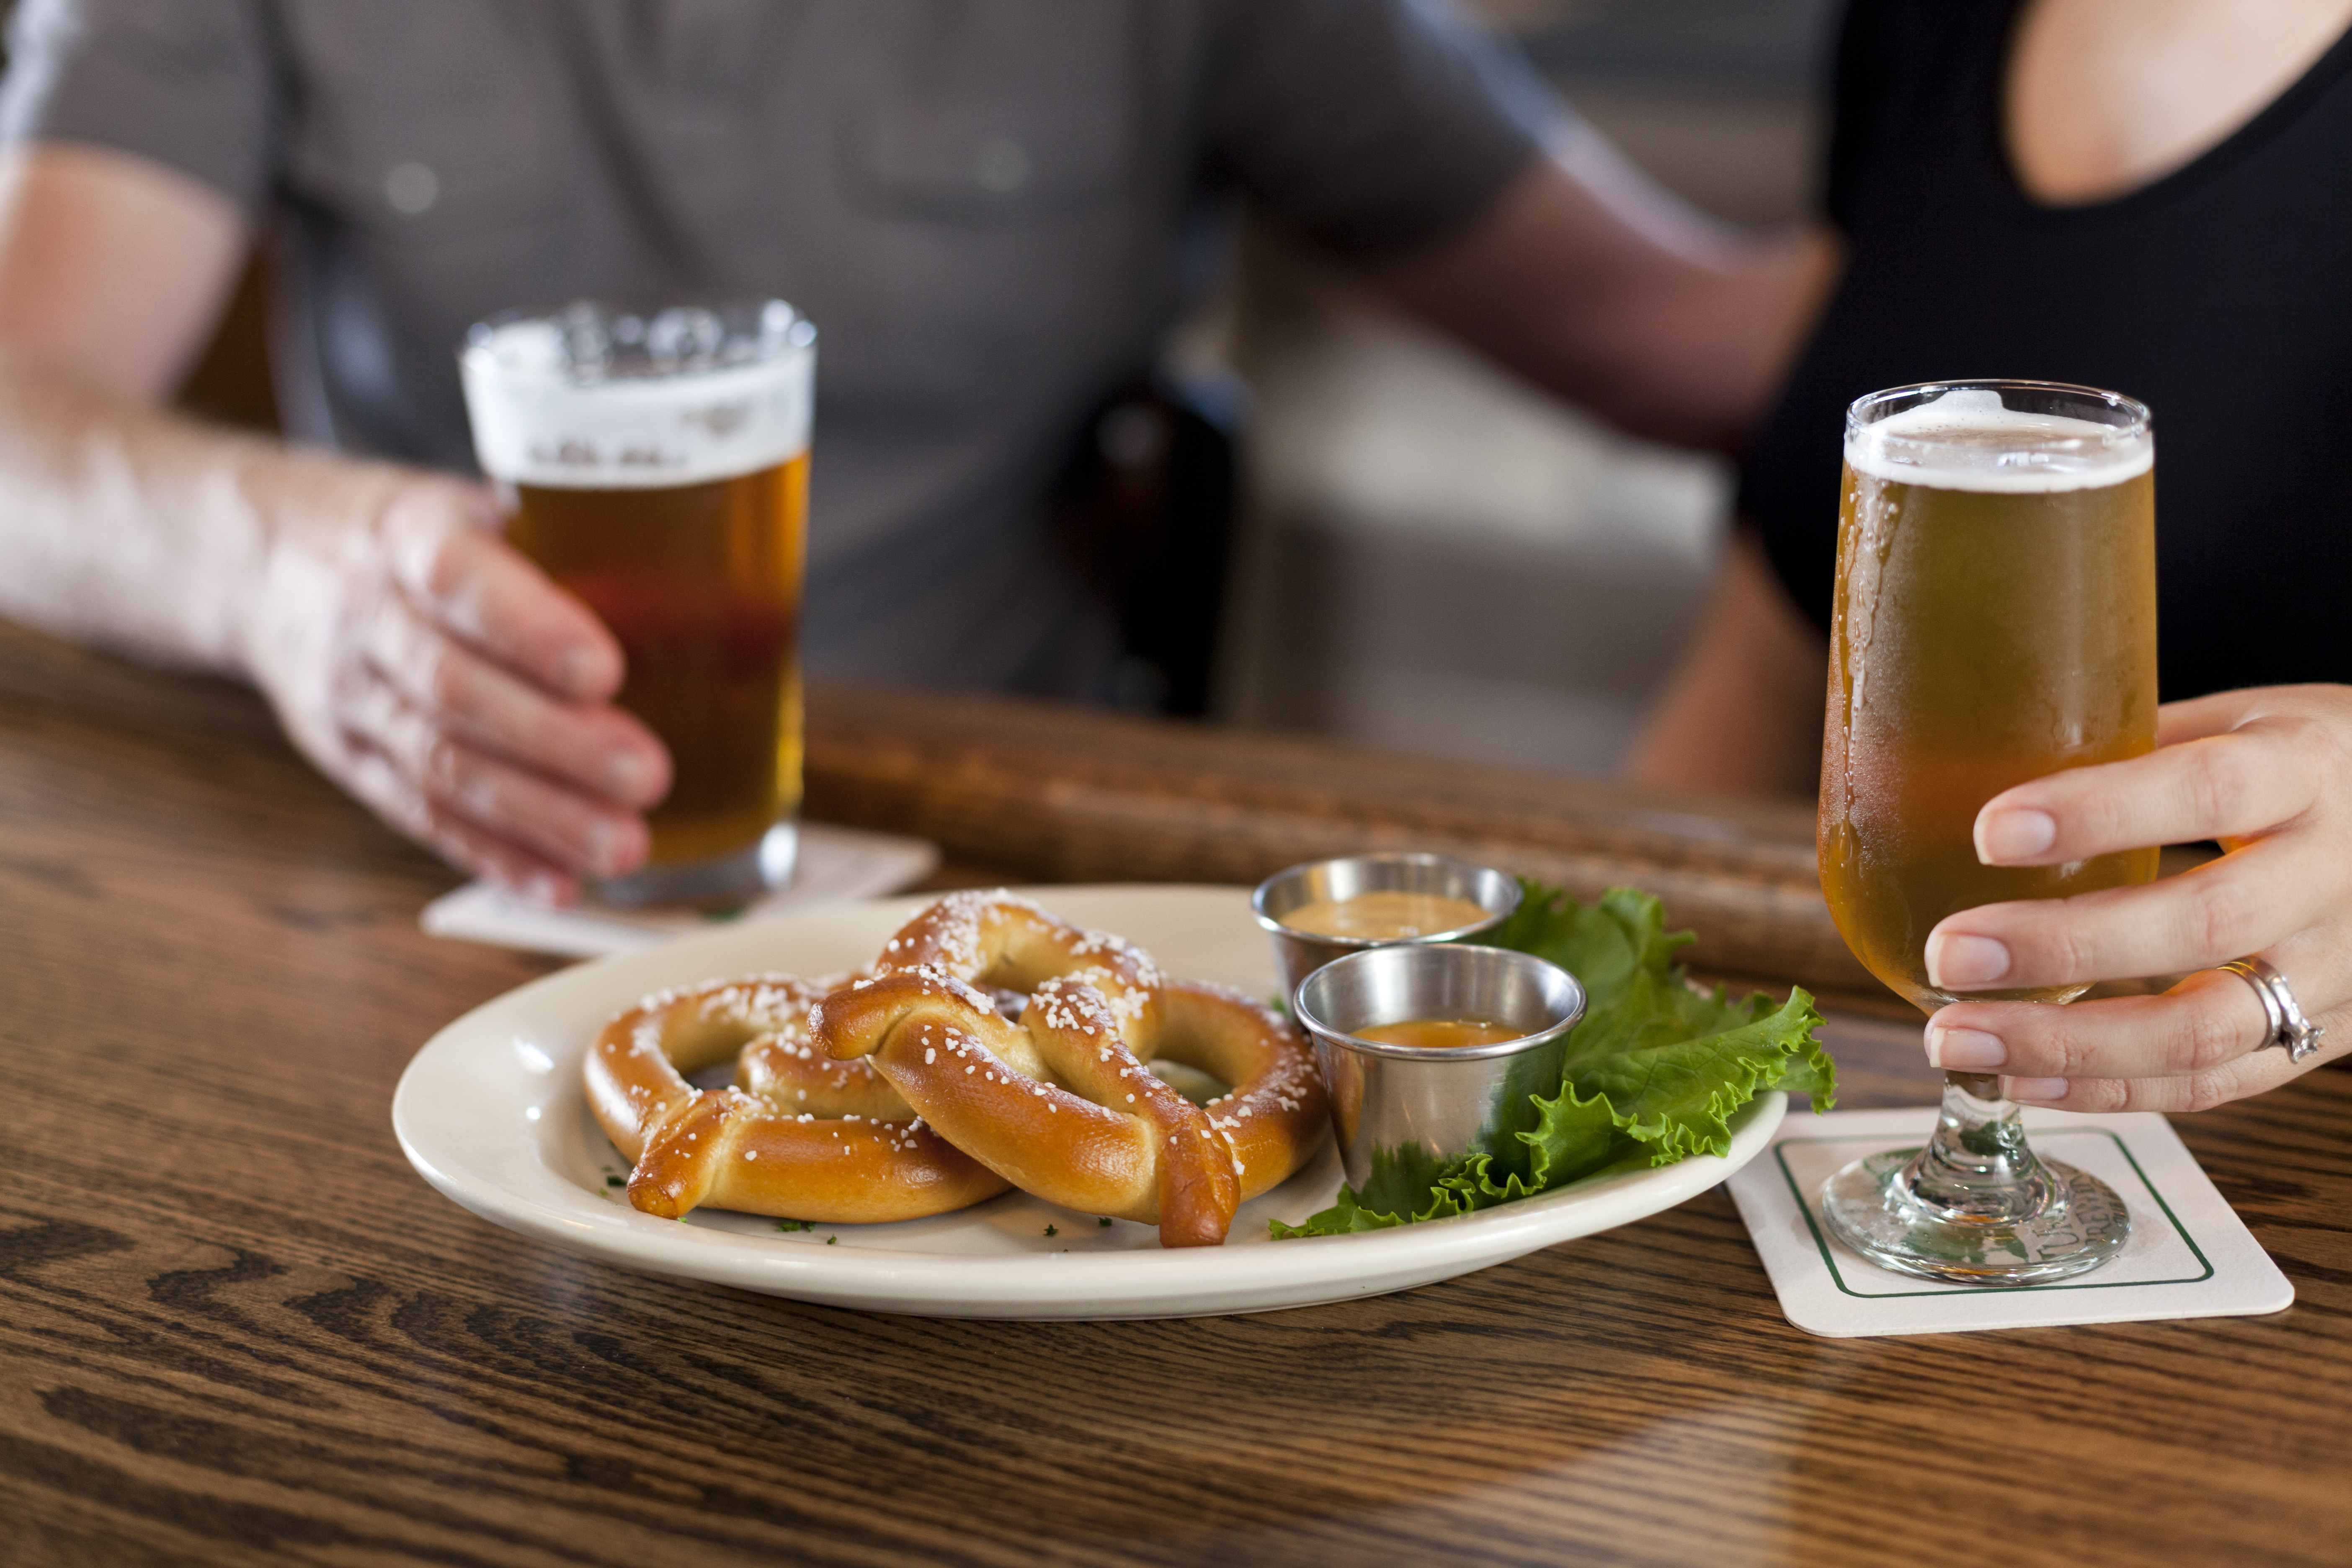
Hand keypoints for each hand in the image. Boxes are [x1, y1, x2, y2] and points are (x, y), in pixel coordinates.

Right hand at [242, 468, 669, 899]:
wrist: (260, 561)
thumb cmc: (408, 535)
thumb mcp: (466, 505)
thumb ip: (556, 542)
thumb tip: (703, 584)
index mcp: (407, 536)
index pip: (460, 581)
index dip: (530, 629)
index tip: (604, 670)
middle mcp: (369, 620)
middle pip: (457, 691)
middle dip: (557, 744)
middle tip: (648, 777)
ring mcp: (351, 699)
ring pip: (443, 767)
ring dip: (539, 816)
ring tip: (624, 847)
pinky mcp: (350, 761)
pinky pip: (422, 816)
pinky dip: (493, 855)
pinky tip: (558, 884)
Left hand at [1919, 684, 2351, 1110]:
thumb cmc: (2309, 764)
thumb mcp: (2243, 723)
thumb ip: (2131, 744)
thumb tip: (1977, 750)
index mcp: (2307, 772)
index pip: (2208, 790)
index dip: (2099, 812)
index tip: (1990, 831)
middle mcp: (2331, 878)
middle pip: (2201, 925)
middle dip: (2061, 947)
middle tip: (1950, 953)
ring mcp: (2334, 972)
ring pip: (2202, 1029)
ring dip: (2064, 1045)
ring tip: (1955, 1039)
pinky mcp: (2319, 1039)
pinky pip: (2211, 1084)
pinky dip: (2107, 1088)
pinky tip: (2016, 1079)